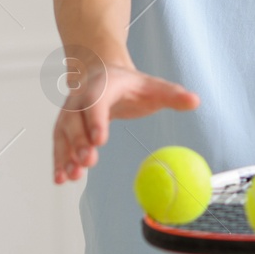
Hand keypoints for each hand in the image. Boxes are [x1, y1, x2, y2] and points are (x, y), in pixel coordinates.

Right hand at [52, 59, 198, 183]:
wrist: (102, 73)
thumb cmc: (130, 84)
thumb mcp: (153, 86)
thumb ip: (172, 94)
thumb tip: (195, 101)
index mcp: (103, 85)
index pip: (96, 101)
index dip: (96, 120)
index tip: (100, 140)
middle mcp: (81, 97)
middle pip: (74, 118)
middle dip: (79, 141)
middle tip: (89, 161)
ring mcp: (70, 112)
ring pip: (63, 133)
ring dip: (65, 154)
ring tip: (72, 176)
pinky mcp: (65, 127)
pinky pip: (59, 144)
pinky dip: (59, 161)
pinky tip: (61, 180)